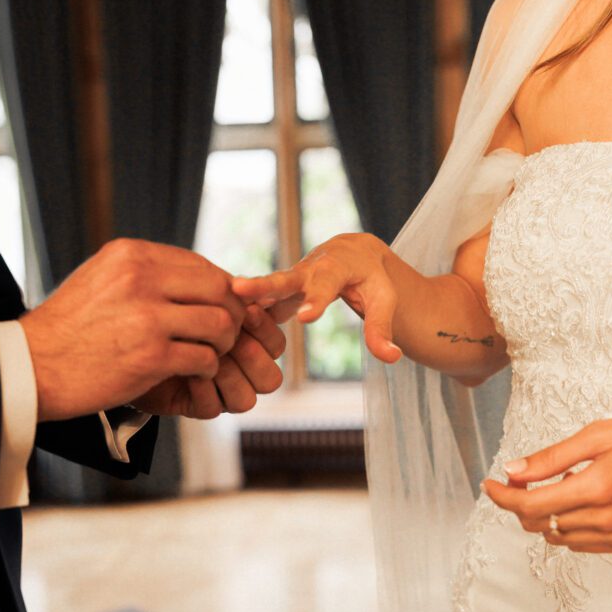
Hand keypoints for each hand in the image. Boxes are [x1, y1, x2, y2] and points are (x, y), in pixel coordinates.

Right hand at [20, 239, 244, 420]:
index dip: (219, 290)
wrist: (31, 367)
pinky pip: (205, 358)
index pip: (200, 265)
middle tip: (223, 334)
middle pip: (219, 289)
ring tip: (209, 353)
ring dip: (223, 343)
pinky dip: (207, 368)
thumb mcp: (101, 279)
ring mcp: (147, 318)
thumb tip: (195, 276)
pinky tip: (194, 373)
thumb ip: (145, 273)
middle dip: (231, 313)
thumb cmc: (68, 329)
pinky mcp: (151, 356)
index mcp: (130, 255)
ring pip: (220, 323)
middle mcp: (140, 279)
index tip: (215, 310)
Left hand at [132, 304, 285, 418]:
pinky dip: (202, 387)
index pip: (276, 345)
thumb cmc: (167, 308)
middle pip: (271, 379)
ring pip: (247, 399)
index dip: (266, 330)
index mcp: (250, 342)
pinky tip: (185, 368)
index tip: (248, 310)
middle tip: (230, 335)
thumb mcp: (199, 296)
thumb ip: (226, 294)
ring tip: (204, 351)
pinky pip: (214, 407)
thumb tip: (246, 287)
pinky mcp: (199, 406)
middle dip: (251, 354)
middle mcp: (240, 372)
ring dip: (227, 373)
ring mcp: (222, 393)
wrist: (128, 335)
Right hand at [231, 233, 401, 363]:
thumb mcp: (384, 301)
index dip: (316, 300)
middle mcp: (310, 268)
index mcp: (339, 266)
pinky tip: (219, 319)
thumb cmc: (372, 279)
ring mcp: (292, 278)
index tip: (306, 318)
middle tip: (240, 288)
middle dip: (264, 285)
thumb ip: (382, 329)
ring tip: (219, 303)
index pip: (327, 284)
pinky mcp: (281, 289)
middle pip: (286, 278)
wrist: (352, 254)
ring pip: (267, 287)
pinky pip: (261, 298)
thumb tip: (393, 357)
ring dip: (244, 295)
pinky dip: (242, 307)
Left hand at [482, 416, 611, 552]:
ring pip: (557, 537)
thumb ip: (552, 457)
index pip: (529, 505)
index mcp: (595, 488)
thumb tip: (512, 470)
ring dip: (545, 516)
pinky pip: (581, 544)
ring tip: (561, 487)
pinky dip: (569, 527)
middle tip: (523, 480)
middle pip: (538, 524)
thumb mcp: (600, 435)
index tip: (488, 485)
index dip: (501, 497)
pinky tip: (581, 503)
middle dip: (521, 504)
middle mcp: (604, 519)